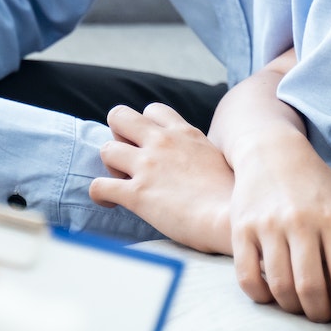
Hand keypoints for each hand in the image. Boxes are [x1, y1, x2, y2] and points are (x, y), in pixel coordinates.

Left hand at [87, 104, 236, 254]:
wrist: (230, 219)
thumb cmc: (231, 197)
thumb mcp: (216, 158)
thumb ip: (195, 151)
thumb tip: (189, 162)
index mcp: (184, 132)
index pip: (151, 110)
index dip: (144, 128)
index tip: (149, 147)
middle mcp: (162, 142)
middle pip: (119, 116)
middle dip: (118, 136)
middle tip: (129, 161)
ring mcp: (147, 165)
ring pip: (106, 149)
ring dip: (110, 167)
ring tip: (123, 184)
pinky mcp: (137, 193)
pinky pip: (98, 186)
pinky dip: (99, 194)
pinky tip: (109, 202)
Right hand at [225, 125, 330, 330]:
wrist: (271, 151)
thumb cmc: (320, 184)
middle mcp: (300, 222)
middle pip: (311, 288)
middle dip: (321, 315)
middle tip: (326, 318)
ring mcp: (268, 225)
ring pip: (279, 286)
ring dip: (293, 308)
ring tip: (302, 307)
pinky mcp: (242, 229)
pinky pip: (247, 277)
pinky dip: (261, 296)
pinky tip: (273, 296)